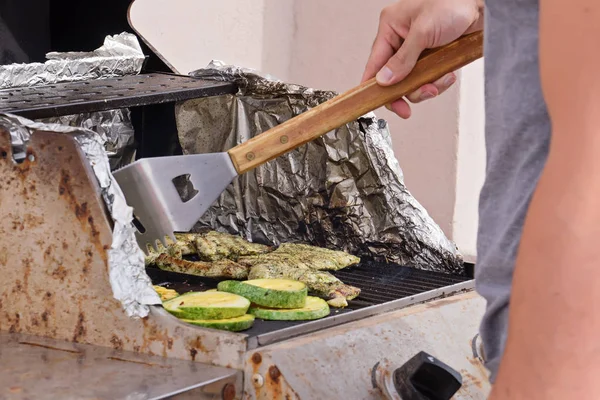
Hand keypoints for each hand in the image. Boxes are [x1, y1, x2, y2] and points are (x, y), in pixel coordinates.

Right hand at [362, 0, 483, 117]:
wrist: (483, 5)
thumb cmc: (454, 2)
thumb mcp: (423, 31)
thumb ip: (402, 59)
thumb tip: (385, 79)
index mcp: (391, 26)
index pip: (375, 62)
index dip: (374, 85)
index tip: (377, 102)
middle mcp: (401, 39)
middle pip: (393, 77)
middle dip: (406, 91)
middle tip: (407, 107)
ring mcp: (417, 49)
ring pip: (411, 82)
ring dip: (425, 87)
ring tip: (436, 83)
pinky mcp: (432, 57)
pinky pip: (428, 79)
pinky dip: (438, 82)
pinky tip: (447, 75)